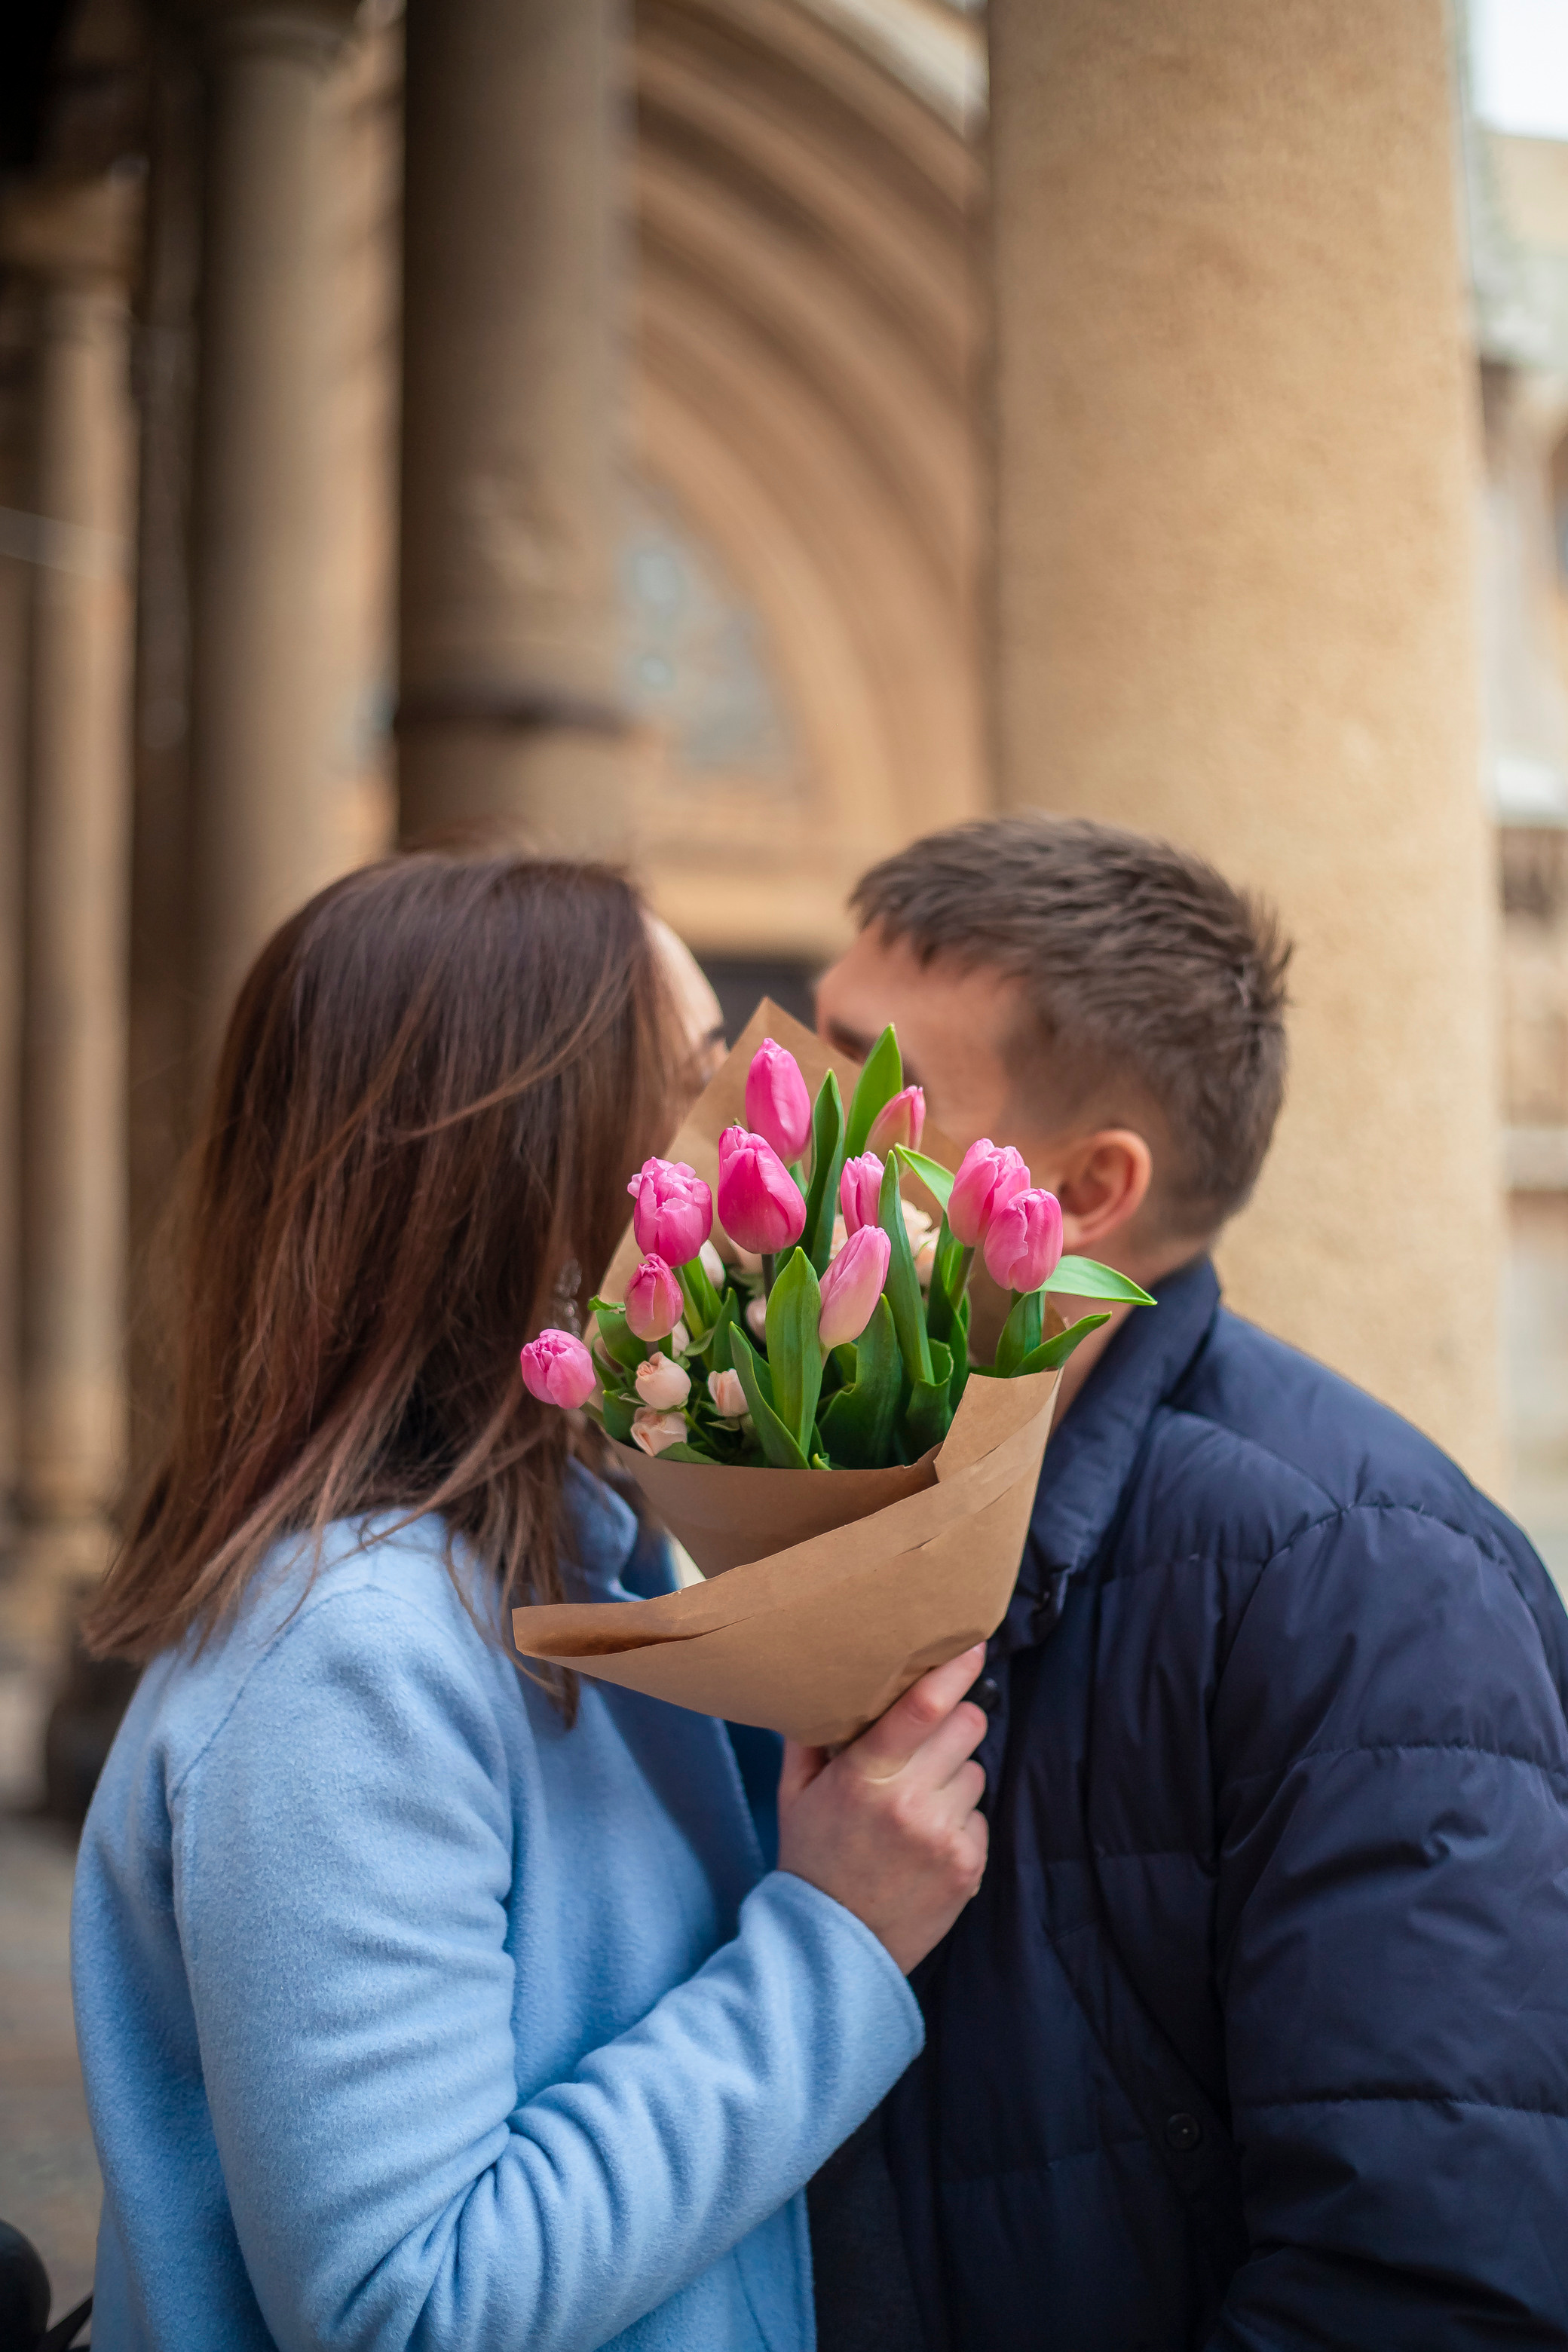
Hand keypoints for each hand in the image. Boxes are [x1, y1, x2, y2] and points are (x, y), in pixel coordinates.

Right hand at [776, 1645, 989, 1973]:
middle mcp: (909, 1802)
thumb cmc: (812, 1860)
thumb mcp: (796, 1794)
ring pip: (977, 1770)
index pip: (921, 1708)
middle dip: (956, 1721)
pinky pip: (980, 1816)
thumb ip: (811, 1738)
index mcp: (864, 1777)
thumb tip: (828, 1686)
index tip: (973, 1645)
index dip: (953, 1670)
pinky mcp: (968, 1866)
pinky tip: (927, 1840)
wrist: (832, 1947)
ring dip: (955, 1775)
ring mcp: (943, 1836)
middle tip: (931, 1737)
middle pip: (968, 1726)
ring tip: (918, 1802)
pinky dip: (960, 1820)